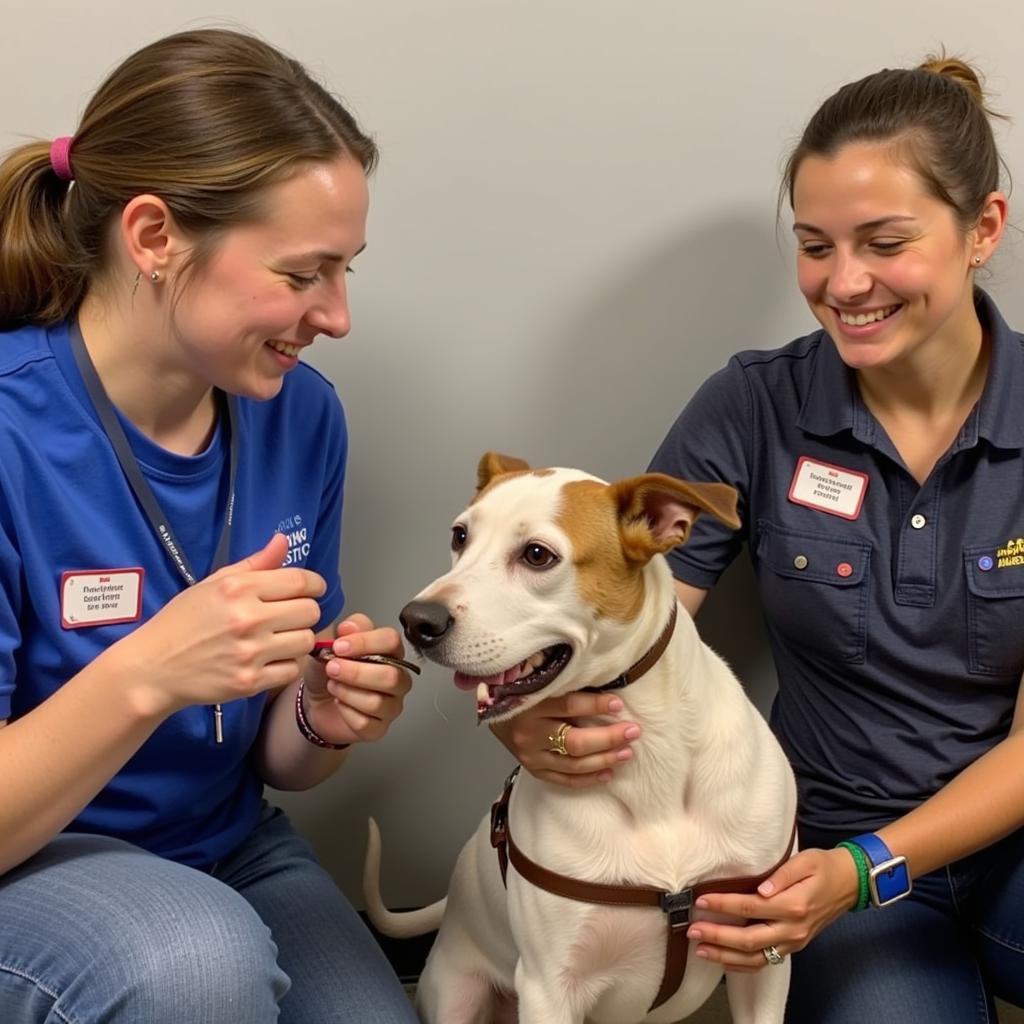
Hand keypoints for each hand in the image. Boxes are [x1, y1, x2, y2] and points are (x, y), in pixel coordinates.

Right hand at [117, 534, 325, 716]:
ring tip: (279, 638)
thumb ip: (254, 564)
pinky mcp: (250, 682)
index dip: (315, 583)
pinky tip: (269, 659)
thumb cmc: (183, 621)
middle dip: (305, 611)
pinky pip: (292, 670)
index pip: (300, 581)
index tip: (313, 588)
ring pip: (306, 641)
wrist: (153, 668)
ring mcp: (250, 653)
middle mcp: (247, 619)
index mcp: (239, 589)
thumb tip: (283, 541)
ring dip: (298, 638)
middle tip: (290, 615)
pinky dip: (286, 664)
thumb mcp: (214, 583)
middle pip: (310, 611)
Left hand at [302, 615, 413, 744]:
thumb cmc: (329, 671)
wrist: (316, 700)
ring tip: (333, 685)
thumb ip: (345, 631)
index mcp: (390, 652)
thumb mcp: (332, 644)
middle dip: (356, 672)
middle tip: (332, 668)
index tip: (339, 646)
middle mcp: (397, 678)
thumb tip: (349, 627)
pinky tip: (339, 704)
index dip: (365, 642)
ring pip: (378, 702)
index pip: (391, 641)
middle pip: (390, 675)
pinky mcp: (379, 728)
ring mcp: (391, 705)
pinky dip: (346, 712)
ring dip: (348, 693)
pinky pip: (367, 723)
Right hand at [490, 692, 640, 787]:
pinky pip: (564, 780)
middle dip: (608, 738)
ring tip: (627, 752)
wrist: (494, 711)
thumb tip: (605, 692)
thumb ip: (565, 687)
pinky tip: (608, 773)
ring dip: (604, 759)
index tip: (619, 703)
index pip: (569, 706)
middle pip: (575, 741)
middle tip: (632, 731)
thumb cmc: (522, 692)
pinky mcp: (533, 769)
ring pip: (573, 764)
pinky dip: (587, 779)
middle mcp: (530, 733)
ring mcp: (531, 755)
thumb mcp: (539, 683)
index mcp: (530, 705)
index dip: (596, 705)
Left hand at [685, 847, 859, 971]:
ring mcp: (794, 941)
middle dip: (718, 936)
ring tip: (701, 950)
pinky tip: (724, 960)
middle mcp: (793, 929)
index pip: (749, 907)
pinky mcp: (794, 946)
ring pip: (755, 958)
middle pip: (749, 939)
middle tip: (693, 930)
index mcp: (794, 906)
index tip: (702, 900)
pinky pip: (766, 961)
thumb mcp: (805, 861)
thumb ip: (783, 874)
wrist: (850, 883)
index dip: (723, 905)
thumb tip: (761, 889)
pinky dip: (743, 965)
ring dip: (726, 956)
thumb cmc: (824, 867)